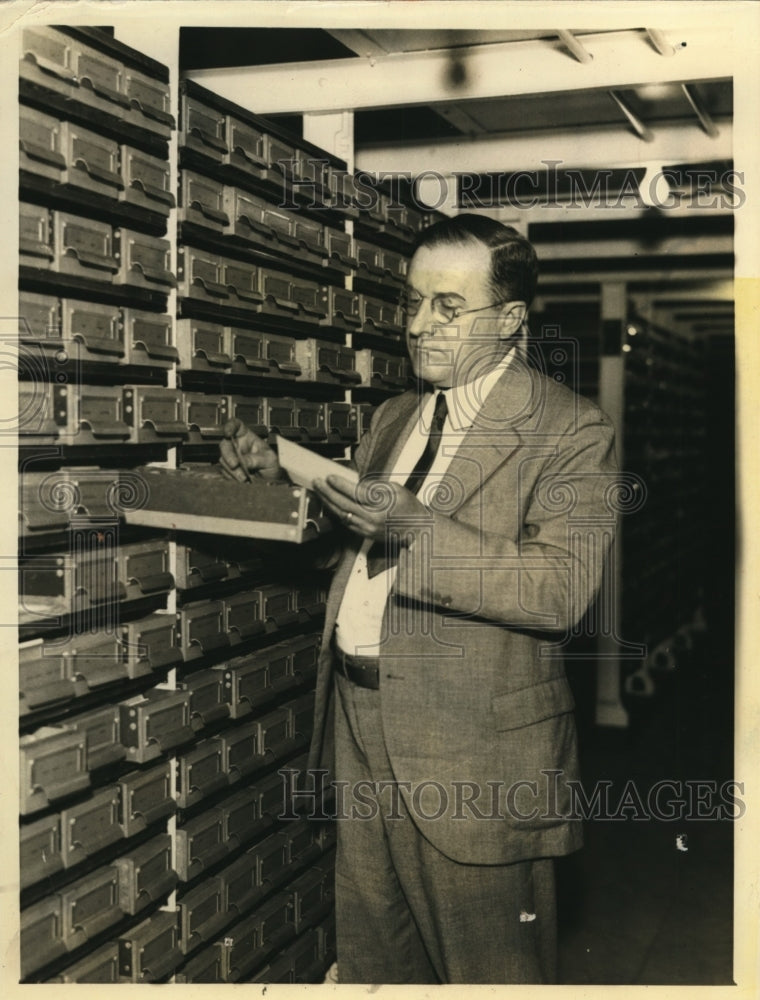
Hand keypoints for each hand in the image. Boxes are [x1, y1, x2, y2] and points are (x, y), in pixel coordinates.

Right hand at [219, 419, 282, 481]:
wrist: (273, 481)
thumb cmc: (273, 465)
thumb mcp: (269, 460)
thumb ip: (256, 459)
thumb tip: (244, 461)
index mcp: (248, 437)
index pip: (236, 426)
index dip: (230, 426)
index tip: (228, 432)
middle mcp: (238, 446)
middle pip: (225, 444)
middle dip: (228, 455)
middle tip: (235, 464)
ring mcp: (233, 459)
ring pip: (223, 461)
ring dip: (233, 471)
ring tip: (245, 478)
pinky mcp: (230, 471)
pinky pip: (225, 473)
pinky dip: (232, 478)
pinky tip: (242, 480)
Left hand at [312, 474, 427, 541]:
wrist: (417, 530)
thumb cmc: (408, 507)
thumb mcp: (396, 489)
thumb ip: (374, 486)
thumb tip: (354, 482)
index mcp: (383, 505)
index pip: (356, 493)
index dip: (341, 485)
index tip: (330, 477)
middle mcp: (373, 519)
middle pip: (345, 505)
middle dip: (328, 492)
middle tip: (318, 482)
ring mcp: (367, 528)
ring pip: (342, 515)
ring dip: (328, 502)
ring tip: (319, 491)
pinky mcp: (364, 534)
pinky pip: (345, 522)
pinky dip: (335, 512)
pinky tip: (329, 504)